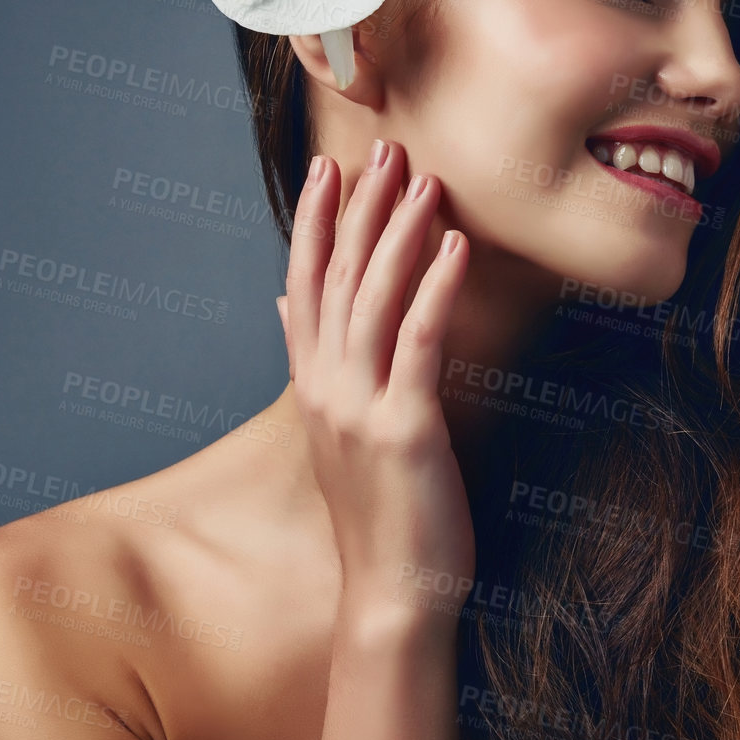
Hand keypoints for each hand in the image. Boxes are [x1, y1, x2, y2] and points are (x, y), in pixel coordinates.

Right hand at [276, 139, 475, 616]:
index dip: (313, 222)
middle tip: (384, 147)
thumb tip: (287, 304)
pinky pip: (419, 341)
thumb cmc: (379, 512)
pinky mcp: (404, 426)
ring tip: (423, 177)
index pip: (303, 284)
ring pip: (374, 298)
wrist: (391, 592)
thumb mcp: (335, 430)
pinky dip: (435, 288)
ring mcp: (360, 406)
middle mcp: (326, 388)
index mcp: (312, 385)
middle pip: (338, 277)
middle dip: (360, 206)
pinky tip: (453, 245)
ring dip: (399, 230)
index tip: (326, 167)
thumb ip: (314, 363)